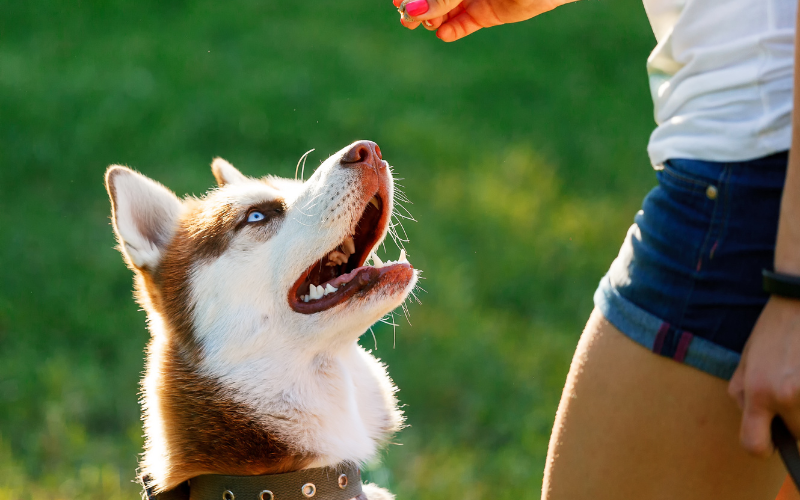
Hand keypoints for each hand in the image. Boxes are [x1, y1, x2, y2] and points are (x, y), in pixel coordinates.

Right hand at [393, 0, 575, 41]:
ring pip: (444, 11)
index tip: (397, 2)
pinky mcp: (488, 12)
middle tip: (406, 18)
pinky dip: (452, 30)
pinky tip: (443, 34)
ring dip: (432, 20)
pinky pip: (464, 24)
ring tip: (429, 25)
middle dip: (417, 7)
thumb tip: (410, 10)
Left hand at [729, 296, 799, 456]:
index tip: (770, 439)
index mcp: (758, 392)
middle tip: (791, 392)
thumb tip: (755, 424)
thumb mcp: (746, 362)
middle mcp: (786, 396)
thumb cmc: (773, 331)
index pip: (754, 446)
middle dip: (793, 422)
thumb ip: (744, 396)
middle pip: (796, 435)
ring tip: (798, 378)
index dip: (762, 447)